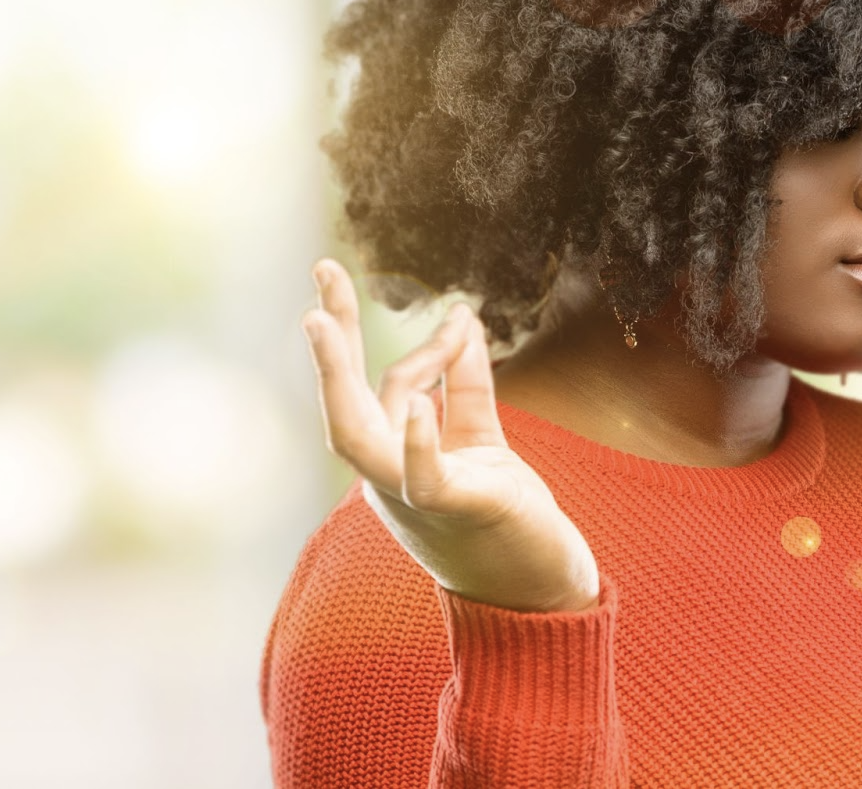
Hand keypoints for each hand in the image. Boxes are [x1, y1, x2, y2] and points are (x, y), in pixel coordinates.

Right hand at [301, 257, 600, 612]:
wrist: (540, 590)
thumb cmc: (503, 516)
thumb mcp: (480, 435)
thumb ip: (465, 379)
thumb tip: (462, 315)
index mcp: (391, 455)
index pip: (364, 383)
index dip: (344, 328)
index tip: (329, 270)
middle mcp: (387, 476)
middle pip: (344, 403)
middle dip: (329, 341)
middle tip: (322, 274)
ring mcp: (412, 496)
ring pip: (356, 437)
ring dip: (336, 379)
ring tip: (321, 322)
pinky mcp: (457, 509)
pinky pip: (423, 477)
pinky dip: (418, 442)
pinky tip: (421, 407)